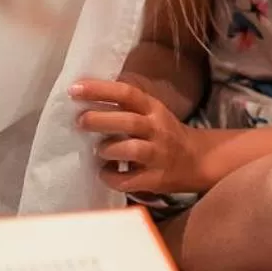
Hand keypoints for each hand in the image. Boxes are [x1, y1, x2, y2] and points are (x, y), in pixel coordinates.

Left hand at [71, 79, 202, 192]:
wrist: (197, 160)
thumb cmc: (163, 133)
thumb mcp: (151, 112)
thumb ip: (126, 106)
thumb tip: (85, 95)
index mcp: (153, 109)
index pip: (127, 94)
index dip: (100, 90)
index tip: (74, 89)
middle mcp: (157, 129)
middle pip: (129, 121)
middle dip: (100, 120)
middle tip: (80, 121)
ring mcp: (158, 155)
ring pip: (132, 150)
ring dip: (108, 149)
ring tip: (98, 151)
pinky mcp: (156, 179)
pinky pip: (129, 180)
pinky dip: (111, 177)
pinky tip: (105, 172)